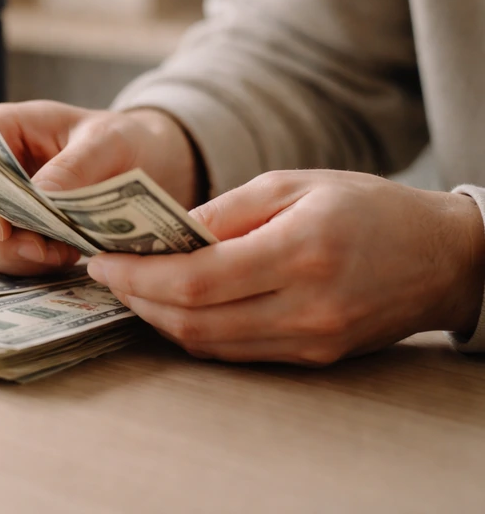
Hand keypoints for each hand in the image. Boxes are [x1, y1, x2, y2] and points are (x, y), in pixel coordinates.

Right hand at [0, 100, 198, 275]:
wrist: (142, 162)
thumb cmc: (118, 139)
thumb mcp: (107, 141)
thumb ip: (74, 166)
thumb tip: (42, 197)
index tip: (1, 226)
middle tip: (38, 249)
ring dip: (11, 255)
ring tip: (61, 253)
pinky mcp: (7, 232)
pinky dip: (25, 266)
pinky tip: (61, 257)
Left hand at [88, 170, 484, 364]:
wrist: (441, 257)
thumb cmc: (366, 207)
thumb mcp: (293, 184)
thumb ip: (225, 211)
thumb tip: (164, 233)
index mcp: (299, 252)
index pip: (194, 280)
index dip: (137, 275)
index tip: (101, 261)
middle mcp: (305, 308)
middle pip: (192, 321)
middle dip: (136, 299)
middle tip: (107, 275)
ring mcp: (310, 341)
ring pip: (209, 344)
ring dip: (159, 319)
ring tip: (133, 288)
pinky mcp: (314, 358)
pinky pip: (236, 352)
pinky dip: (195, 331)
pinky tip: (175, 306)